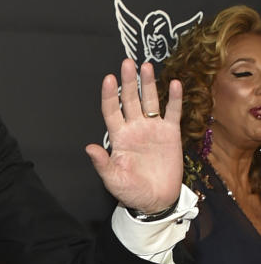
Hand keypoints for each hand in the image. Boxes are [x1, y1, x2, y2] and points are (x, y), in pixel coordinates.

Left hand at [85, 59, 182, 212]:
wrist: (154, 200)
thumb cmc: (130, 191)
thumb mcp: (113, 179)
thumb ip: (102, 163)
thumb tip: (88, 148)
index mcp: (118, 137)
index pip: (111, 111)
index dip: (110, 95)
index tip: (109, 79)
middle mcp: (134, 128)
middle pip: (130, 100)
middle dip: (128, 82)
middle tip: (127, 63)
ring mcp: (152, 129)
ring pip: (149, 101)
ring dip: (148, 84)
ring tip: (147, 66)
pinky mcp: (170, 134)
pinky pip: (172, 113)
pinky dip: (174, 99)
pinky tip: (174, 84)